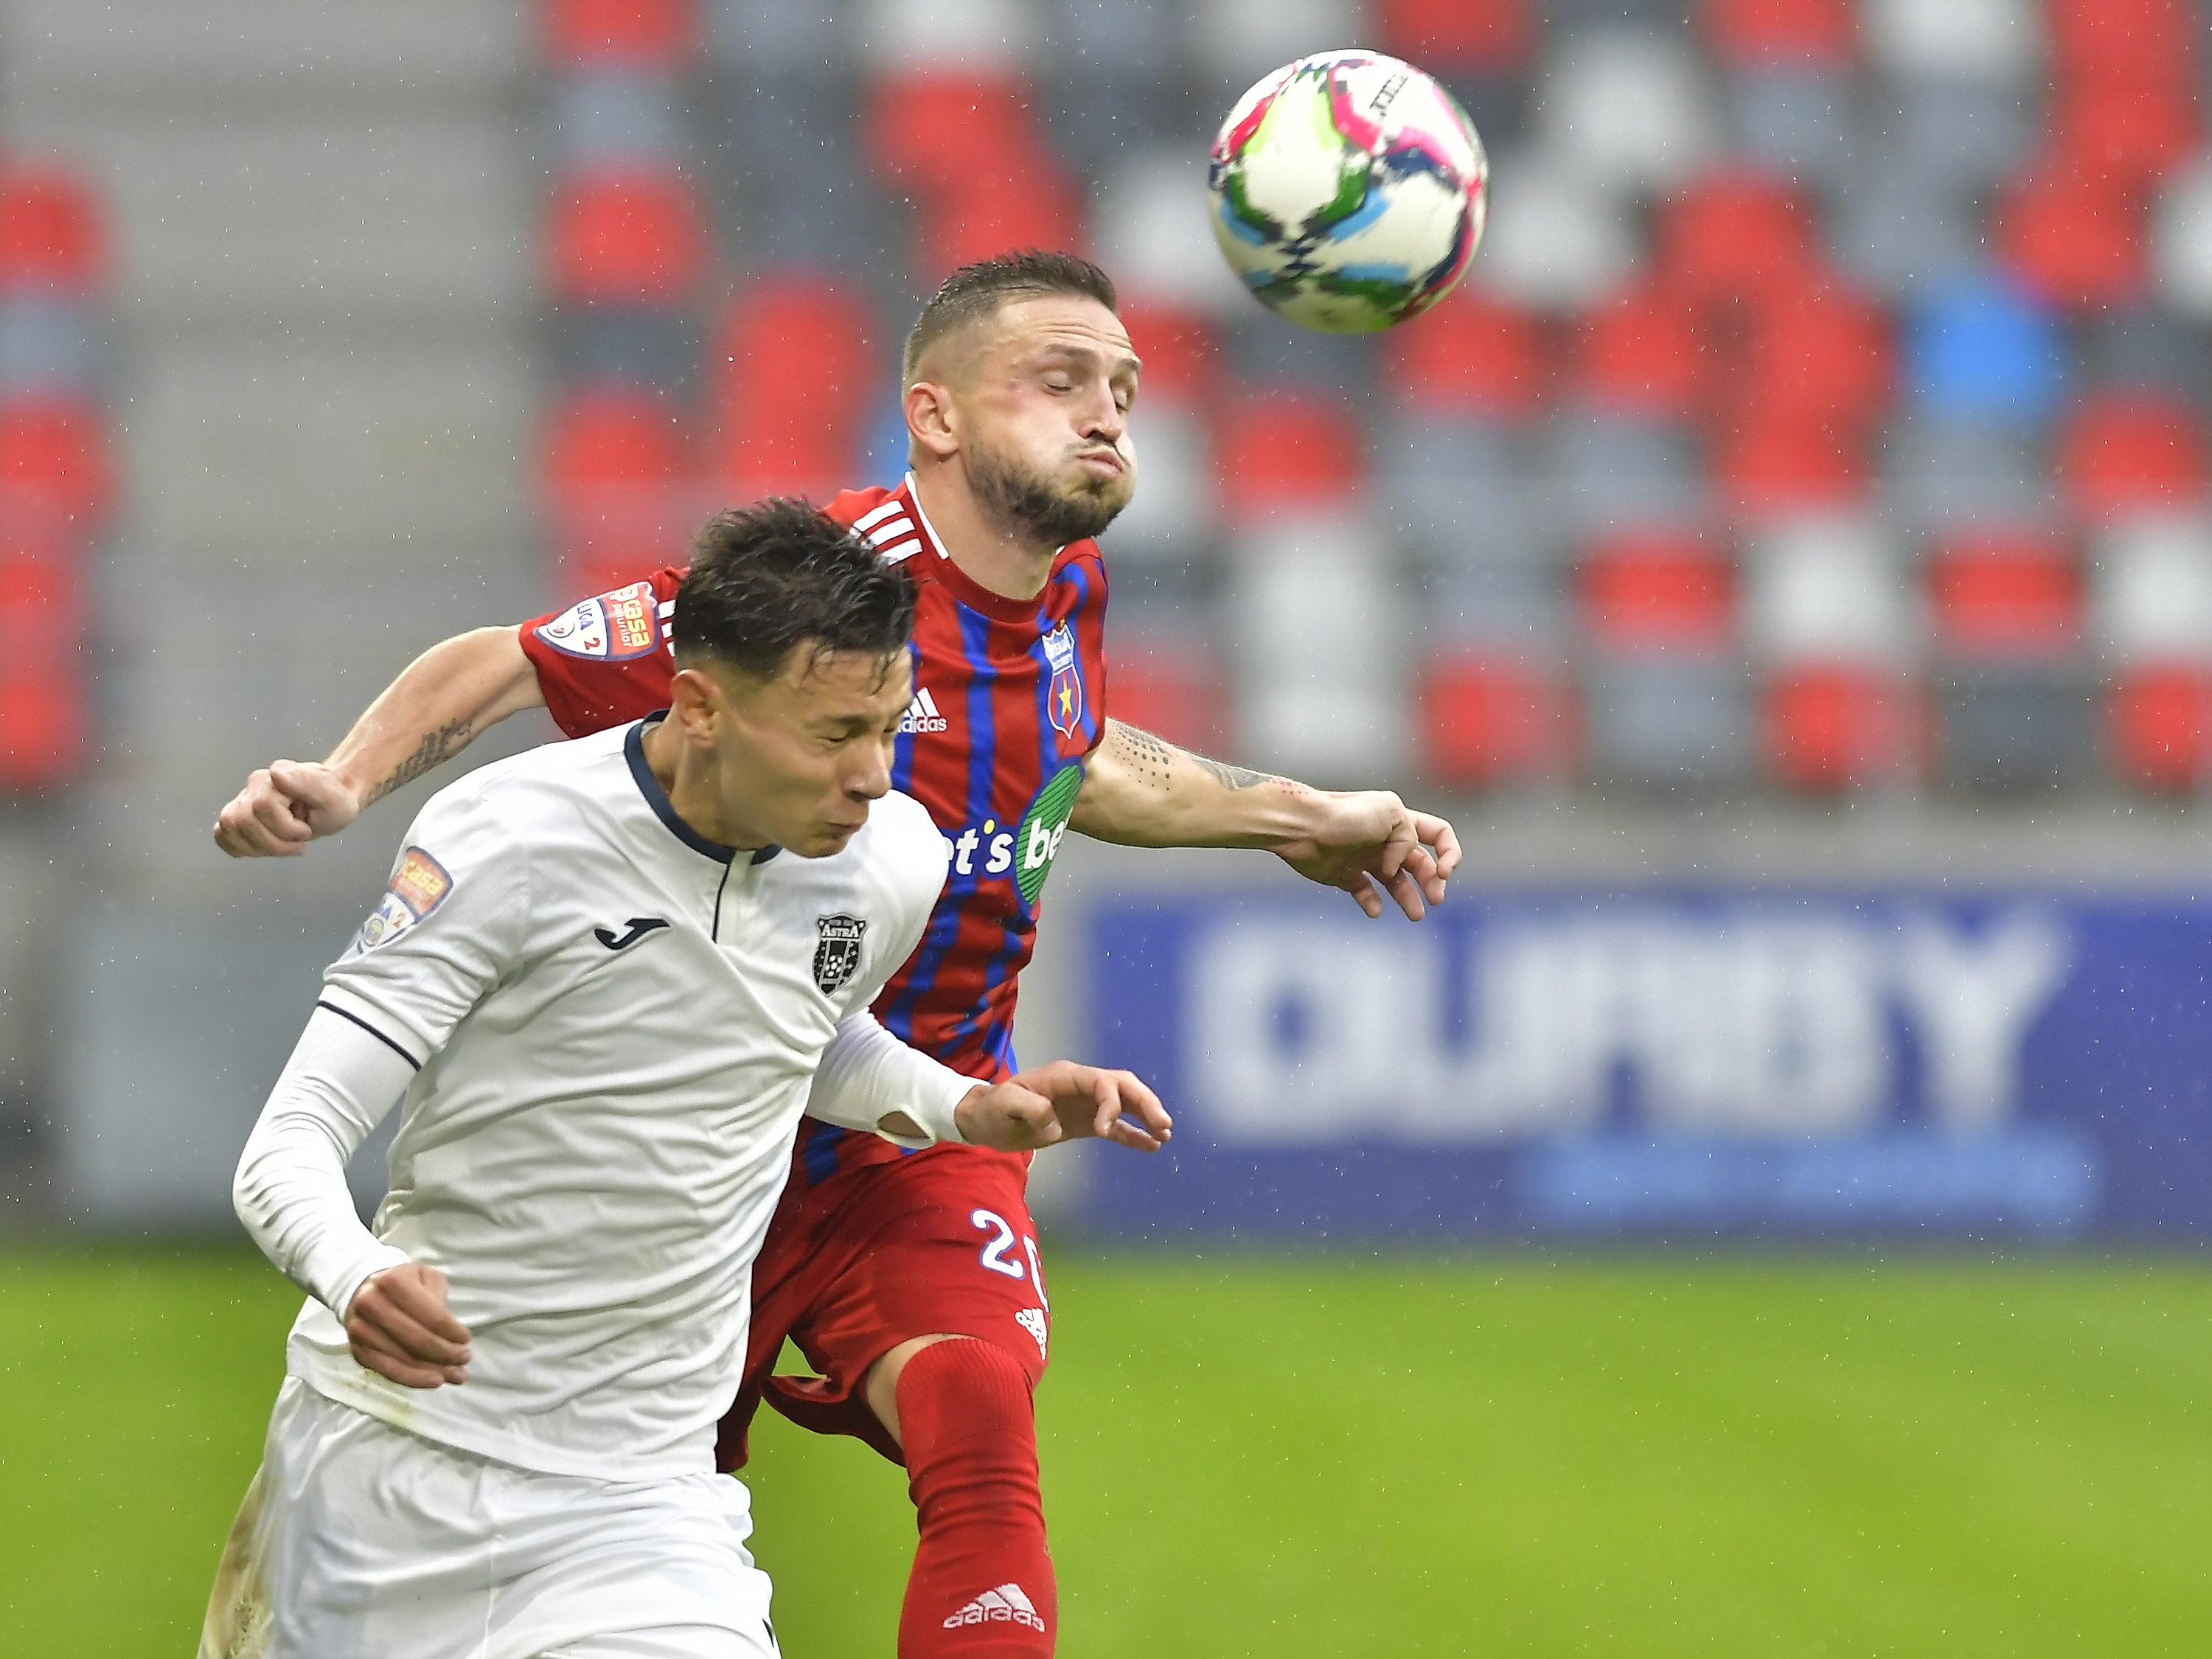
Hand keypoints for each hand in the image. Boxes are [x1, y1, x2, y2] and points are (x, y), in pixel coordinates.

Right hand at [214, 760, 361, 857]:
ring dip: (259, 847)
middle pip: (243, 820)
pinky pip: (222, 833)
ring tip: (284, 846)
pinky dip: (240, 847)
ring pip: (229, 827)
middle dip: (273, 842)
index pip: (263, 805)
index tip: (306, 831)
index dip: (285, 827)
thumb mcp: (334, 797)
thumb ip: (308, 784)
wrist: (330, 805)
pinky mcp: (239, 815)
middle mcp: (256, 785)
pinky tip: (263, 848)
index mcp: (278, 776)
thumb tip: (276, 774)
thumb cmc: (334, 802)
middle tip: (299, 842)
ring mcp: (244, 799)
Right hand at [345, 1262, 470, 1387]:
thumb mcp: (426, 1277)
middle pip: (417, 1340)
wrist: (364, 1291)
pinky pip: (388, 1370)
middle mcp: (372, 1305)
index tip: (467, 1339)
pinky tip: (433, 1380)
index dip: (452, 1331)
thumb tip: (450, 1333)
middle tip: (465, 1358)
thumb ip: (439, 1298)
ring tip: (457, 1375)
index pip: (430, 1315)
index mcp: (393, 1282)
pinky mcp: (358, 1350)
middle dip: (446, 1353)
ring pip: (404, 1358)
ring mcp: (361, 1330)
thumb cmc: (404, 1283)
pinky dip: (413, 1379)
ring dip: (434, 1370)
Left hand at [953, 1061, 1171, 1152]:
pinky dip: (1133, 1135)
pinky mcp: (1085, 1124)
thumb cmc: (993, 1109)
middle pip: (1122, 1086)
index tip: (1104, 1130)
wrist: (985, 1122)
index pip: (1101, 1082)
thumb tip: (1055, 1125)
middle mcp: (1081, 1086)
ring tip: (1165, 1134)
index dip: (1110, 1103)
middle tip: (1163, 1124)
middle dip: (1144, 1102)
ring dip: (1146, 1116)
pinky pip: (1115, 1128)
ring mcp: (1085, 1105)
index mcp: (1065, 1077)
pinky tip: (1152, 1146)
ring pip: (1125, 1104)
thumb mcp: (1004, 1105)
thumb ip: (1030, 1108)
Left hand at [1271, 790, 1461, 919]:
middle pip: (1420, 863)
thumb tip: (1395, 867)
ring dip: (1409, 898)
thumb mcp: (1391, 813)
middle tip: (1435, 900)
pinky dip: (1373, 904)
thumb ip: (1408, 839)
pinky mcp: (1344, 875)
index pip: (1438, 834)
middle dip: (1432, 881)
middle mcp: (1384, 839)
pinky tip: (1375, 910)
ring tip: (1416, 916)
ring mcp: (1365, 858)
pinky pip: (1365, 893)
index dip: (1450, 852)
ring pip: (1396, 882)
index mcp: (1400, 820)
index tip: (1444, 872)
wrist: (1302, 827)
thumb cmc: (1344, 816)